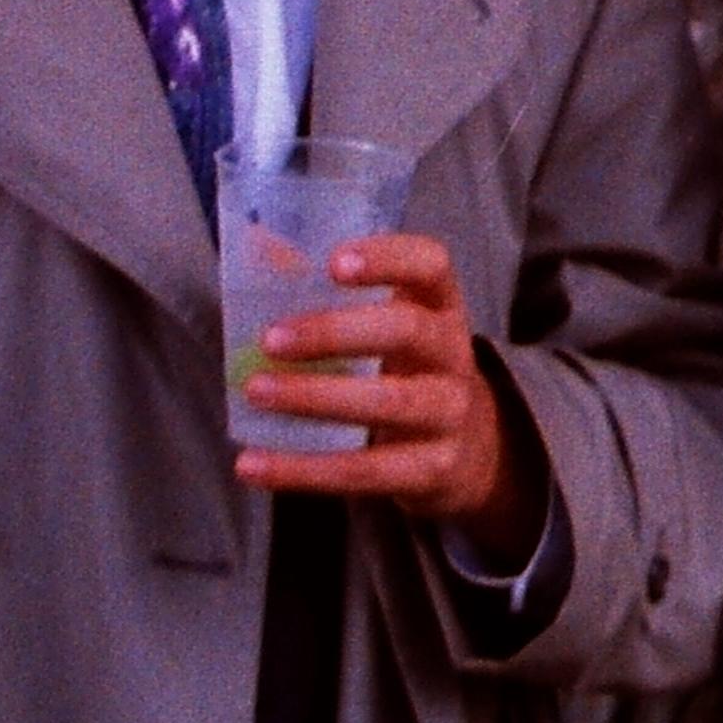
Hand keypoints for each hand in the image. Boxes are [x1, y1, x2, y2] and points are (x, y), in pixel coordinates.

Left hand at [235, 233, 543, 566]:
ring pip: (389, 403)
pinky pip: (366, 472)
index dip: (386, 259)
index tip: (334, 263)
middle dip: (335, 333)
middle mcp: (453, 353)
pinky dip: (303, 470)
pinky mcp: (433, 470)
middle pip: (406, 331)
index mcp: (439, 304)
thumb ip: (324, 290)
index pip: (430, 264)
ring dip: (315, 397)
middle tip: (271, 339)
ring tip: (256, 391)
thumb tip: (256, 249)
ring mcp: (449, 413)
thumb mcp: (385, 323)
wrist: (469, 449)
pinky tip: (254, 464)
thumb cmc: (404, 368)